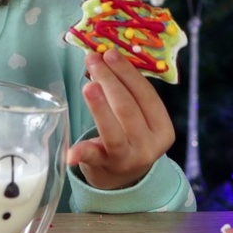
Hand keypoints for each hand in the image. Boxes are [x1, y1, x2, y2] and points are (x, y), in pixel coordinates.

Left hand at [68, 49, 174, 189]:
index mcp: (162, 128)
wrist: (124, 178)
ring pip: (113, 130)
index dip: (128, 73)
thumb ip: (130, 93)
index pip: (146, 96)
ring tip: (88, 86)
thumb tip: (106, 56)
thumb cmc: (131, 136)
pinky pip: (92, 157)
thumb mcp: (141, 119)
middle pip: (128, 109)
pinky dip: (81, 153)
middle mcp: (148, 145)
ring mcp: (127, 159)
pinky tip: (70, 152)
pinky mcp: (104, 167)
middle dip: (110, 81)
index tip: (110, 54)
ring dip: (100, 107)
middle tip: (93, 60)